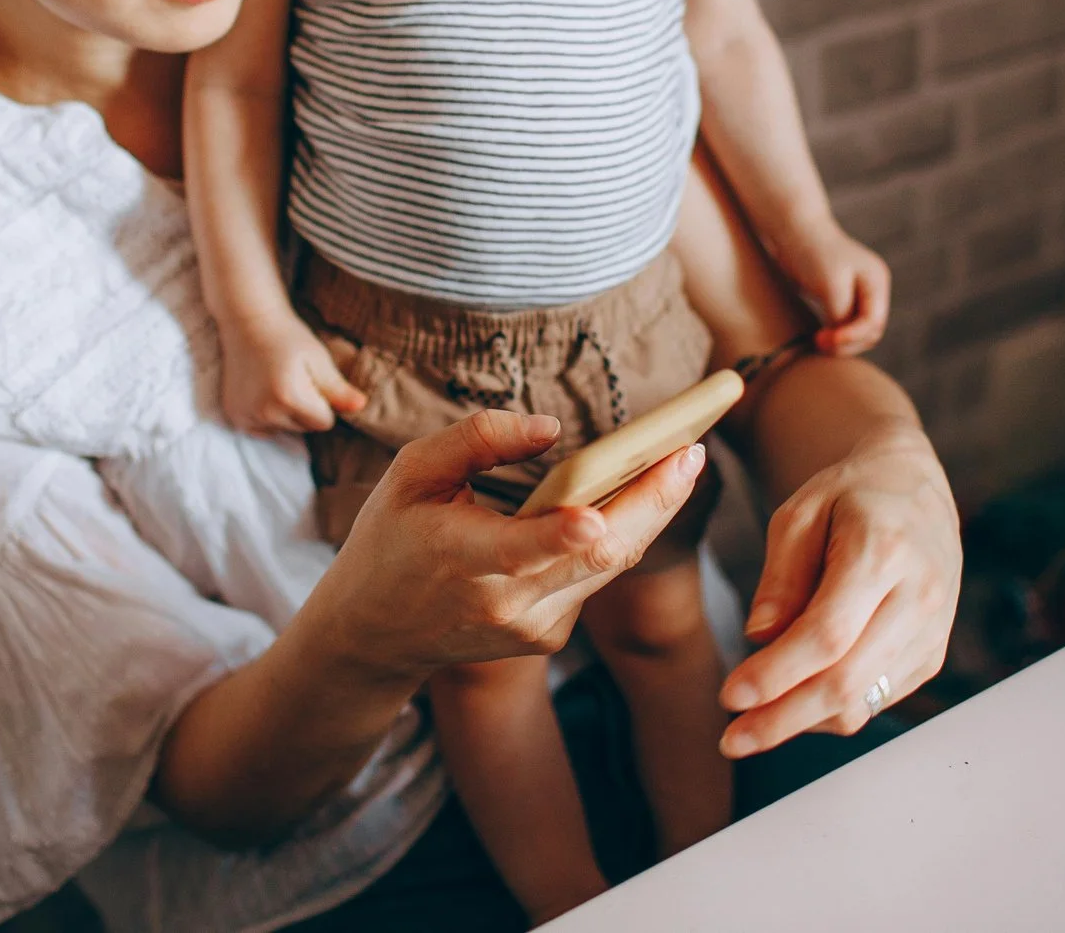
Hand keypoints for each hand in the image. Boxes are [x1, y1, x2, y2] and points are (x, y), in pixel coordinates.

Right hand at [220, 310, 365, 432]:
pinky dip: (268, 416)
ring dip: (286, 413)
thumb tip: (361, 406)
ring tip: (277, 381)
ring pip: (284, 429)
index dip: (324, 402)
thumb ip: (338, 388)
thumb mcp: (318, 359)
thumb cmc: (288, 337)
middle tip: (294, 377)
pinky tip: (264, 391)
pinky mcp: (235, 416)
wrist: (248, 323)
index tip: (313, 379)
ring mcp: (245, 416)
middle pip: (304, 428)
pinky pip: (264, 430)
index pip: (324, 422)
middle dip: (306, 408)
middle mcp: (264, 412)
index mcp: (288, 397)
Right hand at [315, 411, 709, 675]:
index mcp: (464, 560)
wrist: (374, 636)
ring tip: (684, 457)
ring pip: (610, 566)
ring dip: (651, 512)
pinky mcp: (551, 636)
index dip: (565, 535)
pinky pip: (597, 577)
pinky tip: (644, 493)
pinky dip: (619, 534)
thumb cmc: (390, 539)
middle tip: (691, 450)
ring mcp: (535, 628)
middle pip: (598, 556)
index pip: (524, 550)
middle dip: (652, 502)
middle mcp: (508, 603)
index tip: (597, 513)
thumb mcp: (411, 474)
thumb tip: (551, 428)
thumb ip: (477, 439)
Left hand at [717, 427, 958, 757]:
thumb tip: (758, 640)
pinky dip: (831, 708)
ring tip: (754, 719)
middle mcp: (920, 596)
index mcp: (883, 551)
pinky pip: (877, 699)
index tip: (729, 697)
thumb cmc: (848, 496)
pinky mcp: (933, 652)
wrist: (915, 486)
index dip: (775, 675)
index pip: (826, 636)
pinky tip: (795, 697)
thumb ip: (779, 578)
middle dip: (782, 720)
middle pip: (846, 682)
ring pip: (862, 701)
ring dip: (803, 721)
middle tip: (733, 739)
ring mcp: (933, 629)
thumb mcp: (798, 514)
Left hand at [777, 223, 890, 355]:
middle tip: (818, 342)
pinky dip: (834, 336)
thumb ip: (841, 315)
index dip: (851, 337)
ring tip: (817, 341)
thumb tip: (842, 338)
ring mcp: (858, 294)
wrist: (791, 229)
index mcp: (876, 282)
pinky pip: (845, 326)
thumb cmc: (812, 254)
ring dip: (841, 343)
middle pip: (870, 332)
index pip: (873, 323)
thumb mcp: (830, 287)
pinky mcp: (841, 298)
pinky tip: (817, 336)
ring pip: (859, 333)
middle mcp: (872, 288)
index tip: (824, 339)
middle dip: (847, 342)